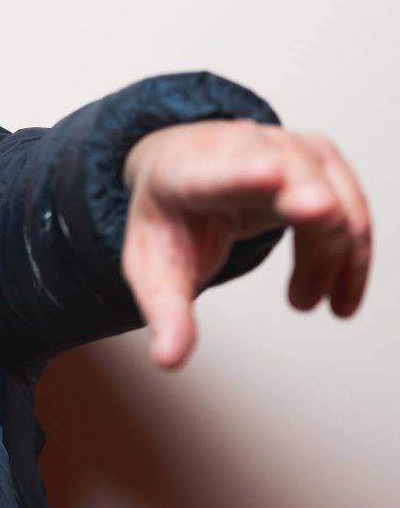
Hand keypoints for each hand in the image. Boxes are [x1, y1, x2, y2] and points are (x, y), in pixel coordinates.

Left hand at [120, 118, 371, 369]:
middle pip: (292, 182)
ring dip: (332, 261)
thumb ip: (165, 314)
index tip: (270, 177)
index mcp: (186, 173)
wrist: (183, 171)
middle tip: (303, 302)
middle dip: (315, 226)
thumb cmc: (169, 222)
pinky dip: (354, 257)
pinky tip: (342, 298)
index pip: (216, 173)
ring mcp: (286, 146)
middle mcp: (240, 147)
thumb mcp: (153, 270)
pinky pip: (351, 207)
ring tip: (305, 305)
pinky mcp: (318, 157)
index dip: (243, 176)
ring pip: (331, 200)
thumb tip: (169, 361)